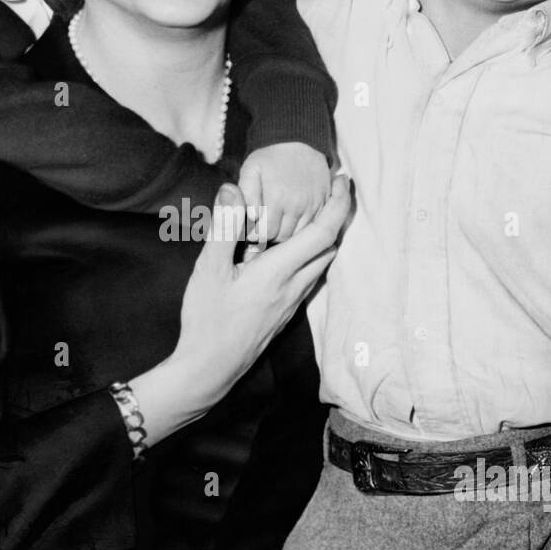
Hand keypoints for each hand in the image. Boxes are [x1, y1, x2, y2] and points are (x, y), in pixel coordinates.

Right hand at [172, 176, 349, 405]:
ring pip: (320, 265)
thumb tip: (234, 188)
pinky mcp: (284, 314)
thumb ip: (225, 226)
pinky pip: (307, 279)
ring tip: (307, 216)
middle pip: (328, 247)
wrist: (210, 369)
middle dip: (334, 217)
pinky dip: (307, 257)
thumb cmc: (207, 319)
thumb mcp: (209, 269)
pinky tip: (286, 252)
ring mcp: (291, 303)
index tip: (343, 180)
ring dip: (321, 239)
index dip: (339, 203)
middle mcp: (293, 287)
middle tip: (327, 191)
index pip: (323, 232)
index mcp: (279, 272)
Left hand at [238, 143, 332, 243]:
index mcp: (277, 198)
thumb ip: (246, 194)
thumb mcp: (250, 170)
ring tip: (277, 222)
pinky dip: (302, 227)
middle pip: (282, 237)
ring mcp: (314, 205)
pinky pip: (314, 225)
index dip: (255, 234)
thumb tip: (252, 217)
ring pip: (299, 235)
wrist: (299, 139)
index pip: (265, 234)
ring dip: (287, 233)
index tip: (251, 228)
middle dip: (270, 236)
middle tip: (263, 226)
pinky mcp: (325, 203)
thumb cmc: (269, 157)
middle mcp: (298, 204)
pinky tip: (292, 218)